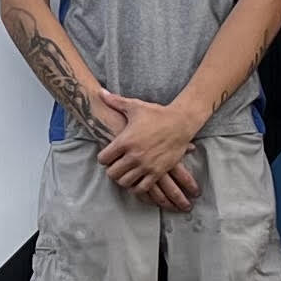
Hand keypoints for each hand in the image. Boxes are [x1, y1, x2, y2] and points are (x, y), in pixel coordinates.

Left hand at [95, 92, 201, 209]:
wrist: (181, 122)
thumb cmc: (157, 113)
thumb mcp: (135, 106)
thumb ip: (115, 102)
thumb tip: (100, 92)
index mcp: (125, 141)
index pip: (103, 159)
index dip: (103, 158)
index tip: (108, 155)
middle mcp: (133, 155)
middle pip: (112, 174)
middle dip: (111, 170)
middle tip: (116, 166)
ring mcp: (146, 165)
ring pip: (125, 182)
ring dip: (123, 179)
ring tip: (126, 173)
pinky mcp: (157, 172)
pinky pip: (142, 188)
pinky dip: (137, 187)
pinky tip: (137, 180)